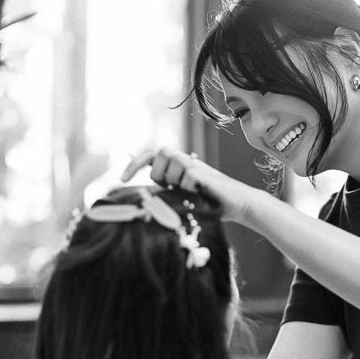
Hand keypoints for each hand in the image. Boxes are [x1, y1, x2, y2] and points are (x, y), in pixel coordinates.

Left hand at [121, 146, 256, 221]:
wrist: (237, 205)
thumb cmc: (210, 204)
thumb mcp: (183, 198)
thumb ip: (167, 194)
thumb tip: (144, 199)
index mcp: (178, 167)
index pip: (151, 155)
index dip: (134, 164)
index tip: (121, 179)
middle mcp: (186, 161)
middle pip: (160, 153)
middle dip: (160, 172)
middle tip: (170, 188)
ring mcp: (194, 165)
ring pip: (172, 164)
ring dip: (176, 182)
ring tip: (191, 192)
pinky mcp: (201, 172)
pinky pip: (185, 177)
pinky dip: (188, 188)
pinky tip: (200, 193)